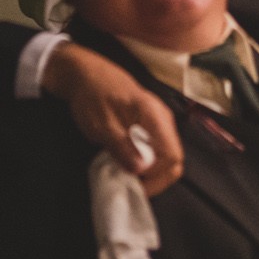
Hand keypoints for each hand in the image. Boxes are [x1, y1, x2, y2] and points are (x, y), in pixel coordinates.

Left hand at [41, 42, 182, 195]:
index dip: (157, 176)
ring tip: (130, 175)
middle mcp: (162, 116)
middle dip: (157, 177)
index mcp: (154, 115)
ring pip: (167, 152)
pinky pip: (158, 145)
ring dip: (152, 169)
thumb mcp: (102, 125)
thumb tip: (141, 171)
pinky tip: (130, 162)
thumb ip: (122, 147)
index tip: (135, 183)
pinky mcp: (150, 120)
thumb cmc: (92, 96)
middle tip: (133, 185)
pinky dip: (148, 158)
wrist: (84, 73)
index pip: (172, 155)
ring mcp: (158, 117)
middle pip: (174, 156)